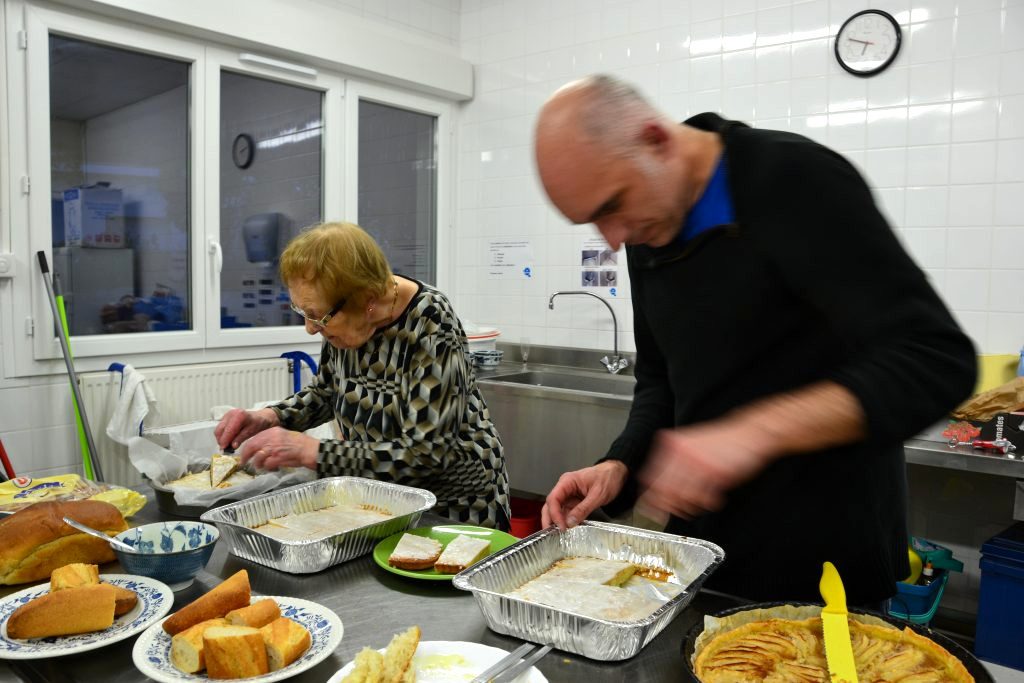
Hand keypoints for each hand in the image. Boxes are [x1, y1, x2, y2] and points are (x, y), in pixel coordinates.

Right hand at [214, 408, 278, 450]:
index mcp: (239, 415)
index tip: (224, 448)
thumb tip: (232, 446)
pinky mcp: (225, 418)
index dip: (225, 440)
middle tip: (225, 449)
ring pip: (218, 429)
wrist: (260, 417)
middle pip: (220, 429)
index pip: (228, 429)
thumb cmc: (257, 423)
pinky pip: (220, 428)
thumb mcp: (251, 431)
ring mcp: (227, 415)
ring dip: (221, 438)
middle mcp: (231, 413)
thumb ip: (241, 438)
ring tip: (227, 446)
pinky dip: (222, 435)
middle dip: (221, 440)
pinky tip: (228, 440)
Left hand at [238, 428, 319, 470]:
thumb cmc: (300, 444)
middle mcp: (272, 438)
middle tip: (243, 463)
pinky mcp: (278, 458)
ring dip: (258, 464)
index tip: (244, 455)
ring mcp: (275, 448)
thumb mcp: (284, 436)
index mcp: (273, 431)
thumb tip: (258, 449)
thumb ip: (271, 440)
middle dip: (245, 456)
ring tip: (262, 467)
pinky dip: (268, 468)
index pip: (253, 439)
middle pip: (251, 447)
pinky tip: (272, 469)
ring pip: (257, 457)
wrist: (312, 449)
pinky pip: (267, 465)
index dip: (246, 448)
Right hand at [542, 460, 627, 529]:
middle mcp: (565, 488)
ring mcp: (569, 495)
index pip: (553, 498)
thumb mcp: (597, 495)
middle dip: (550, 519)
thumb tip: (570, 522)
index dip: (554, 514)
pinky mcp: (574, 501)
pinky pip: (567, 512)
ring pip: (557, 510)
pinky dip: (566, 521)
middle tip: (551, 534)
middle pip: (551, 504)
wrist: (617, 473)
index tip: (561, 526)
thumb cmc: (608, 478)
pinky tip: (568, 529)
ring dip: (557, 522)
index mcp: (567, 481)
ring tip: (559, 535)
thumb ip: (583, 509)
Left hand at [638, 417, 771, 518]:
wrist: (748, 433)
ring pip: (683, 497)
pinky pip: (704, 498)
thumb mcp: (691, 445)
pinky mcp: (716, 473)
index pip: (651, 477)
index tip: (650, 509)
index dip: (649, 497)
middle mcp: (682, 453)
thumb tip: (657, 489)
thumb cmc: (721, 442)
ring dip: (689, 507)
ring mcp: (699, 463)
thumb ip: (674, 462)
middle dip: (667, 507)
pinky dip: (707, 504)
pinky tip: (712, 499)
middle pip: (665, 490)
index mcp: (673, 444)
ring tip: (696, 506)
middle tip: (673, 513)